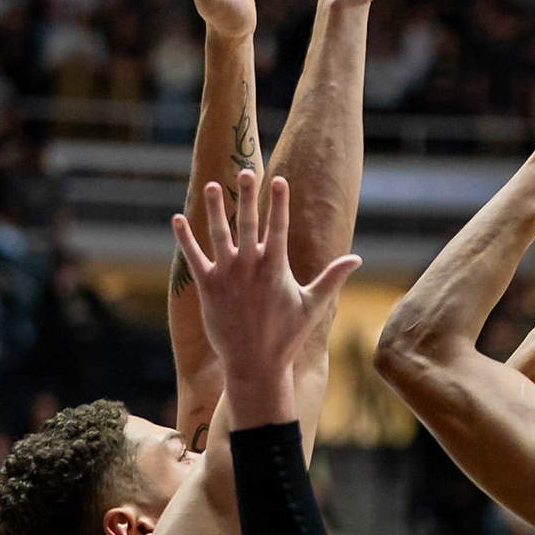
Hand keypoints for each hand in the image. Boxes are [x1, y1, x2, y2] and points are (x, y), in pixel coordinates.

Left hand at [171, 170, 360, 386]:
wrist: (255, 365)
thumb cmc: (286, 335)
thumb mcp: (312, 305)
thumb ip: (332, 278)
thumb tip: (357, 259)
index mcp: (275, 269)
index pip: (278, 228)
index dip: (279, 203)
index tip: (280, 180)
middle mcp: (250, 267)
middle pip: (249, 223)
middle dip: (248, 196)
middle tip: (246, 170)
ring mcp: (227, 276)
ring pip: (219, 234)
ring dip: (216, 209)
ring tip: (213, 185)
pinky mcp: (207, 287)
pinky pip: (194, 257)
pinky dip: (185, 238)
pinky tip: (177, 219)